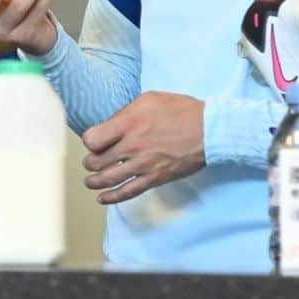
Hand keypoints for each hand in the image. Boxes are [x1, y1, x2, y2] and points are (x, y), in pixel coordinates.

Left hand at [81, 91, 204, 203]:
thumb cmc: (180, 111)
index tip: (93, 141)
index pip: (93, 139)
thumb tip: (111, 124)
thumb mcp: (148, 99)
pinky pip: (128, 192)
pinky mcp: (154, 179)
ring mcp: (142, 165)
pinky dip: (112, 197)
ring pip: (108, 179)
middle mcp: (131, 146)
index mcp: (128, 124)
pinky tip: (102, 198)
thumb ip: (126, 112)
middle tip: (91, 161)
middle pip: (96, 162)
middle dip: (90, 162)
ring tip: (90, 181)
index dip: (90, 141)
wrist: (208, 130)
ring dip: (94, 181)